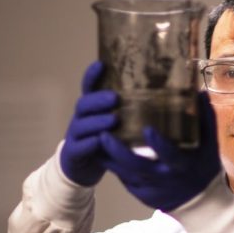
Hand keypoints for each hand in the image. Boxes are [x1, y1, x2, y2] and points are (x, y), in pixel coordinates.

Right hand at [59, 61, 118, 185]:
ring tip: (113, 120)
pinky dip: (90, 144)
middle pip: (84, 104)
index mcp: (91, 109)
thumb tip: (159, 96)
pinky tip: (100, 141)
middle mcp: (81, 119)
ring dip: (97, 121)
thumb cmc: (105, 141)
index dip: (92, 76)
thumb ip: (128, 110)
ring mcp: (76, 135)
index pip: (89, 88)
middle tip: (115, 97)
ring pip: (82, 125)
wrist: (82, 167)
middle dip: (98, 100)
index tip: (101, 64)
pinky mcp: (74, 153)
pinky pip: (80, 147)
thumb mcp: (116, 124)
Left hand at [100, 93, 220, 211]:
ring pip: (125, 174)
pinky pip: (124, 180)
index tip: (147, 128)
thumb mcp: (210, 145)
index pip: (170, 155)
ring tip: (96, 140)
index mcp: (182, 164)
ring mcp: (151, 188)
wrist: (200, 199)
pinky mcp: (142, 194)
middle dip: (119, 152)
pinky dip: (113, 167)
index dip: (159, 144)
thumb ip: (205, 120)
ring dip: (109, 158)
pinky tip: (102, 153)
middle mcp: (164, 177)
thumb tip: (199, 92)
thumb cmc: (203, 165)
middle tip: (103, 134)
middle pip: (138, 166)